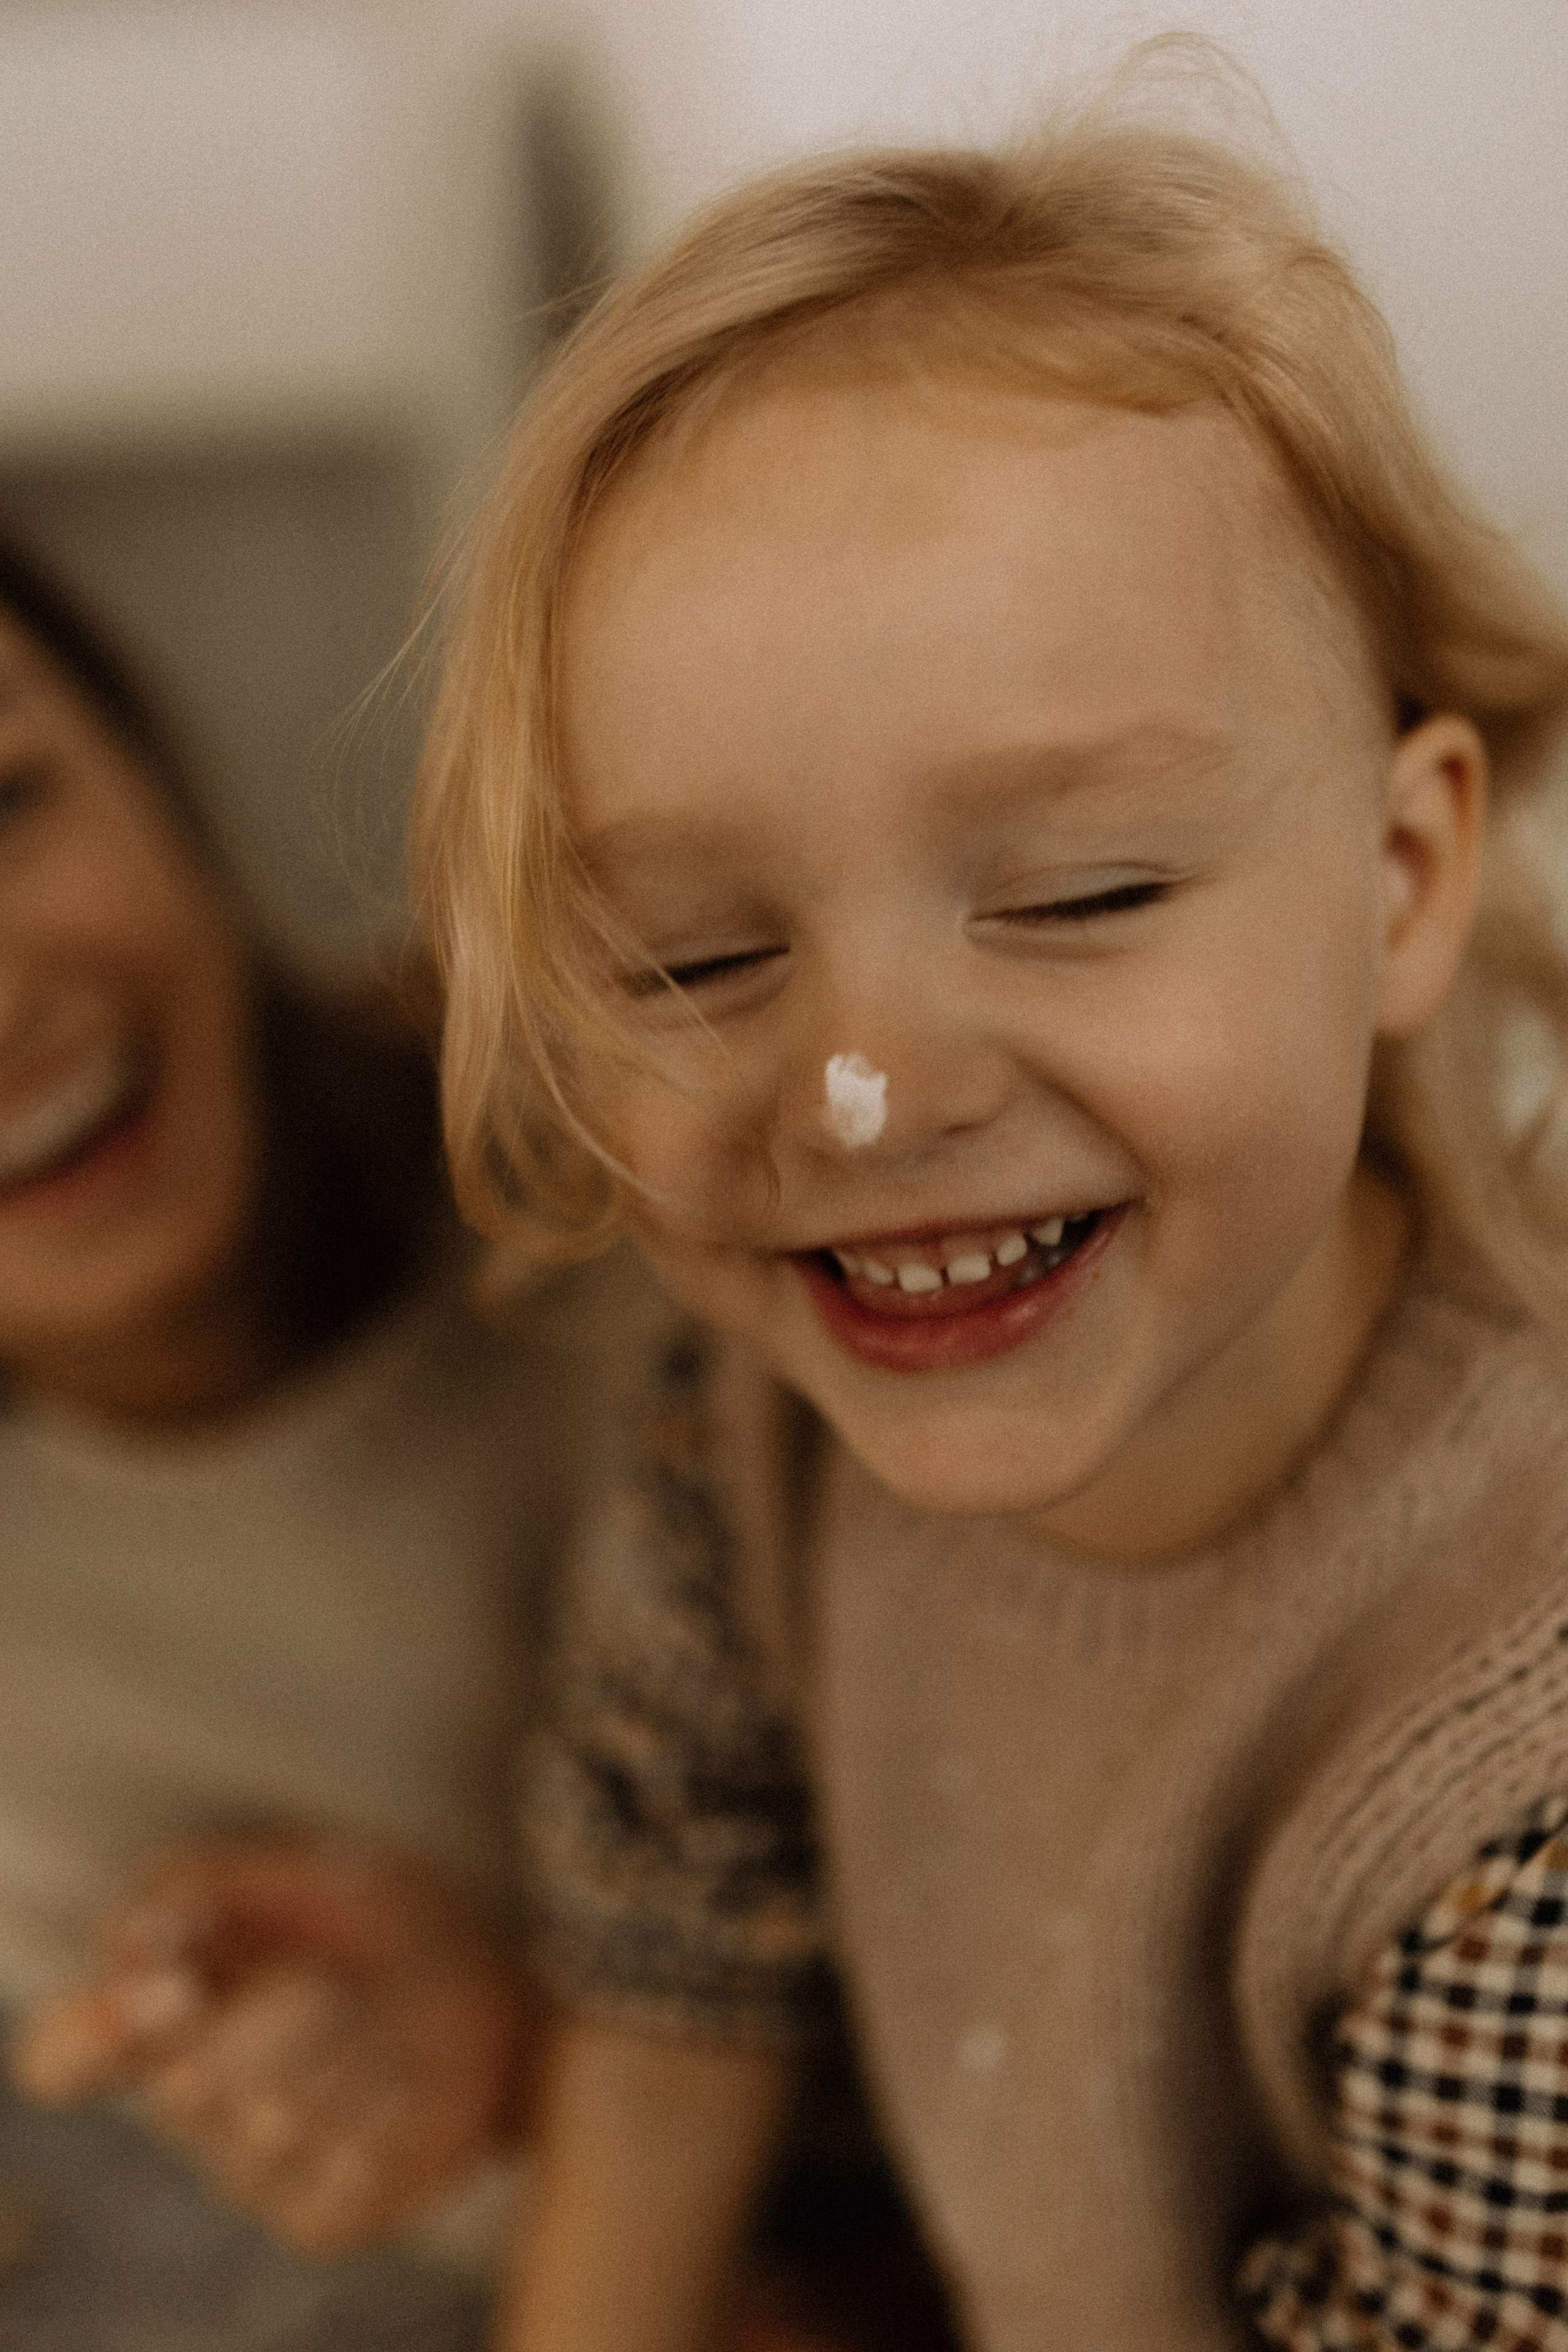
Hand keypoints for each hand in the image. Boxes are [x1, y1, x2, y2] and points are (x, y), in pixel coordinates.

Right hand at [8, 1841, 531, 2250]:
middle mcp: (195, 2095)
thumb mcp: (301, 1870)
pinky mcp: (319, 2213)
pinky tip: (402, 2090)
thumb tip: (129, 1931)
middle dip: (261, 2028)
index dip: (92, 2035)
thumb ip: (204, 1884)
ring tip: (386, 2025)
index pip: (66, 2055)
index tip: (169, 1985)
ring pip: (262, 2134)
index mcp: (171, 2008)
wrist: (492, 1983)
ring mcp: (252, 2162)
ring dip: (337, 2067)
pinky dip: (371, 2135)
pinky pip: (318, 2203)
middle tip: (322, 1986)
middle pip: (181, 2090)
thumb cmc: (379, 1921)